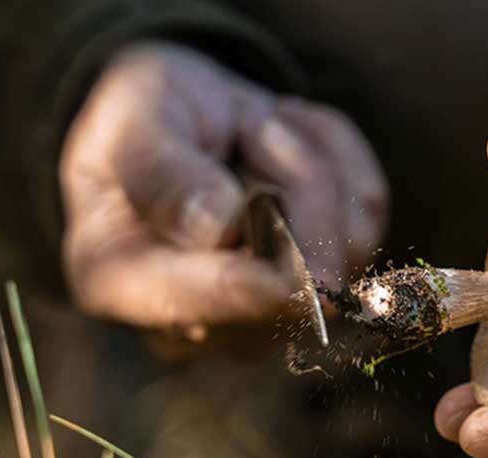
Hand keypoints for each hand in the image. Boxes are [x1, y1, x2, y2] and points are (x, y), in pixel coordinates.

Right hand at [60, 41, 386, 348]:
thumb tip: (212, 228)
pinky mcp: (325, 276)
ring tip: (257, 131)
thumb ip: (161, 170)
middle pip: (287, 283)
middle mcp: (200, 317)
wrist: (185, 112)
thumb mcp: (135, 118)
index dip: (244, 292)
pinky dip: (338, 160)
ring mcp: (267, 308)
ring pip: (341, 244)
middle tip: (249, 126)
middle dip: (289, 183)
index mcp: (121, 281)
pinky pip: (366, 212)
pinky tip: (289, 146)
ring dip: (311, 162)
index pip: (190, 305)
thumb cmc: (143, 117)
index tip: (287, 279)